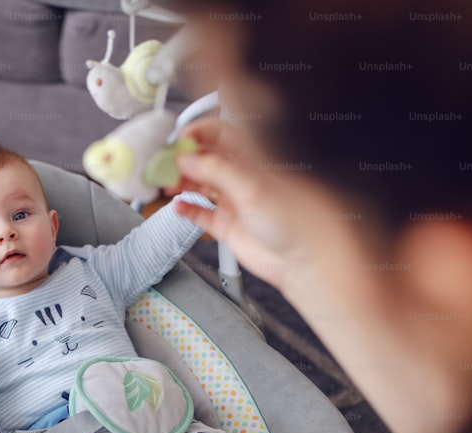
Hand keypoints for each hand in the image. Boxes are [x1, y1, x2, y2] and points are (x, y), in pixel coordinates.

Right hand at [169, 118, 348, 292]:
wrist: (304, 260)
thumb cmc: (296, 220)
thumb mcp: (252, 187)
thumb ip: (216, 170)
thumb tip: (187, 159)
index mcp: (253, 158)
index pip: (219, 134)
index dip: (198, 133)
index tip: (179, 141)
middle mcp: (242, 176)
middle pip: (205, 159)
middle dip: (184, 160)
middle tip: (166, 166)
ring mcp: (234, 201)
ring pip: (200, 185)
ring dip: (182, 183)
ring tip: (169, 186)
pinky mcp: (228, 225)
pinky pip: (201, 214)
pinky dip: (188, 209)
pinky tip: (179, 206)